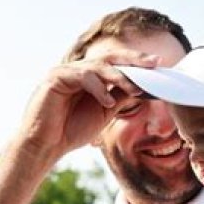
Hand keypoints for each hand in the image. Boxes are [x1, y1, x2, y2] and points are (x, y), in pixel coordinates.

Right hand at [14, 50, 159, 166]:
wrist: (46, 145)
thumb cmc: (71, 130)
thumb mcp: (105, 112)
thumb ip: (121, 97)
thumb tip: (142, 87)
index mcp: (90, 76)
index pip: (116, 64)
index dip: (136, 64)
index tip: (158, 66)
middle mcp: (78, 69)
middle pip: (110, 58)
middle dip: (133, 60)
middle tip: (154, 63)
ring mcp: (66, 71)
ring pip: (98, 66)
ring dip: (120, 77)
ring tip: (136, 88)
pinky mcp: (56, 77)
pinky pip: (83, 76)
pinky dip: (98, 88)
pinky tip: (108, 102)